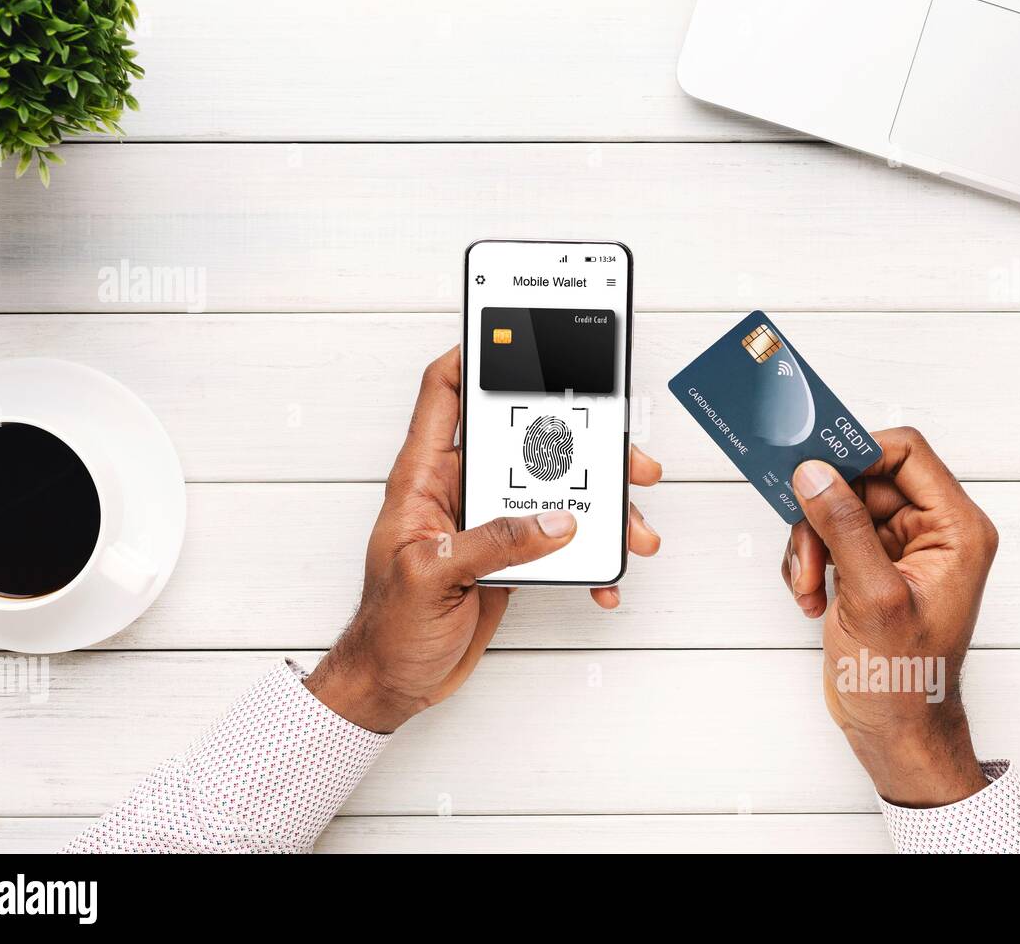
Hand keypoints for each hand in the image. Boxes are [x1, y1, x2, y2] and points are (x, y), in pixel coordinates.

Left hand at [305, 347, 662, 732]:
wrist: (393, 686)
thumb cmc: (386, 629)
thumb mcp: (430, 578)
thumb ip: (491, 543)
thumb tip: (553, 522)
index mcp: (424, 479)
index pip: (444, 394)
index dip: (474, 355)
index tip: (516, 334)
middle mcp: (458, 491)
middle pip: (525, 442)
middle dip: (581, 444)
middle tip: (624, 458)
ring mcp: (488, 523)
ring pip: (554, 493)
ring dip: (599, 510)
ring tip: (633, 530)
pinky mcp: (510, 558)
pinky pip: (559, 544)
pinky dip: (587, 561)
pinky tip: (601, 579)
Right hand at [781, 428, 998, 807]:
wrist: (894, 730)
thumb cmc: (905, 679)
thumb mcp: (872, 596)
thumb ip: (843, 527)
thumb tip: (816, 474)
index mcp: (956, 530)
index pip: (906, 454)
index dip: (857, 454)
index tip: (813, 469)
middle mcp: (932, 532)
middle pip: (862, 481)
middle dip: (823, 516)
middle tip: (808, 554)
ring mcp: (899, 549)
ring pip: (838, 509)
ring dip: (810, 544)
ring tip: (810, 586)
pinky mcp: (871, 566)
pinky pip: (828, 536)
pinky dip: (809, 562)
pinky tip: (813, 597)